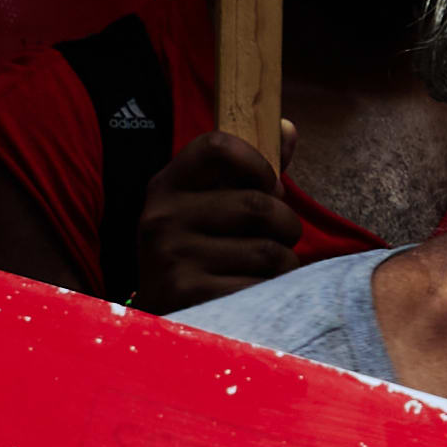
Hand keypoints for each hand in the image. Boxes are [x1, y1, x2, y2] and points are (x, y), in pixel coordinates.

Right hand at [132, 129, 302, 312]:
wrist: (159, 318)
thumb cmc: (198, 253)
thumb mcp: (209, 206)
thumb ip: (248, 171)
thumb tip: (286, 128)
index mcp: (167, 186)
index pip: (216, 145)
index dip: (257, 162)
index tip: (271, 186)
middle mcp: (163, 218)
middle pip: (259, 206)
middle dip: (287, 225)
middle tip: (282, 238)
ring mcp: (173, 258)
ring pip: (269, 252)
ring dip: (284, 265)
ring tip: (267, 271)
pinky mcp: (190, 298)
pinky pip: (261, 289)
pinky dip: (271, 295)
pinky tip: (255, 297)